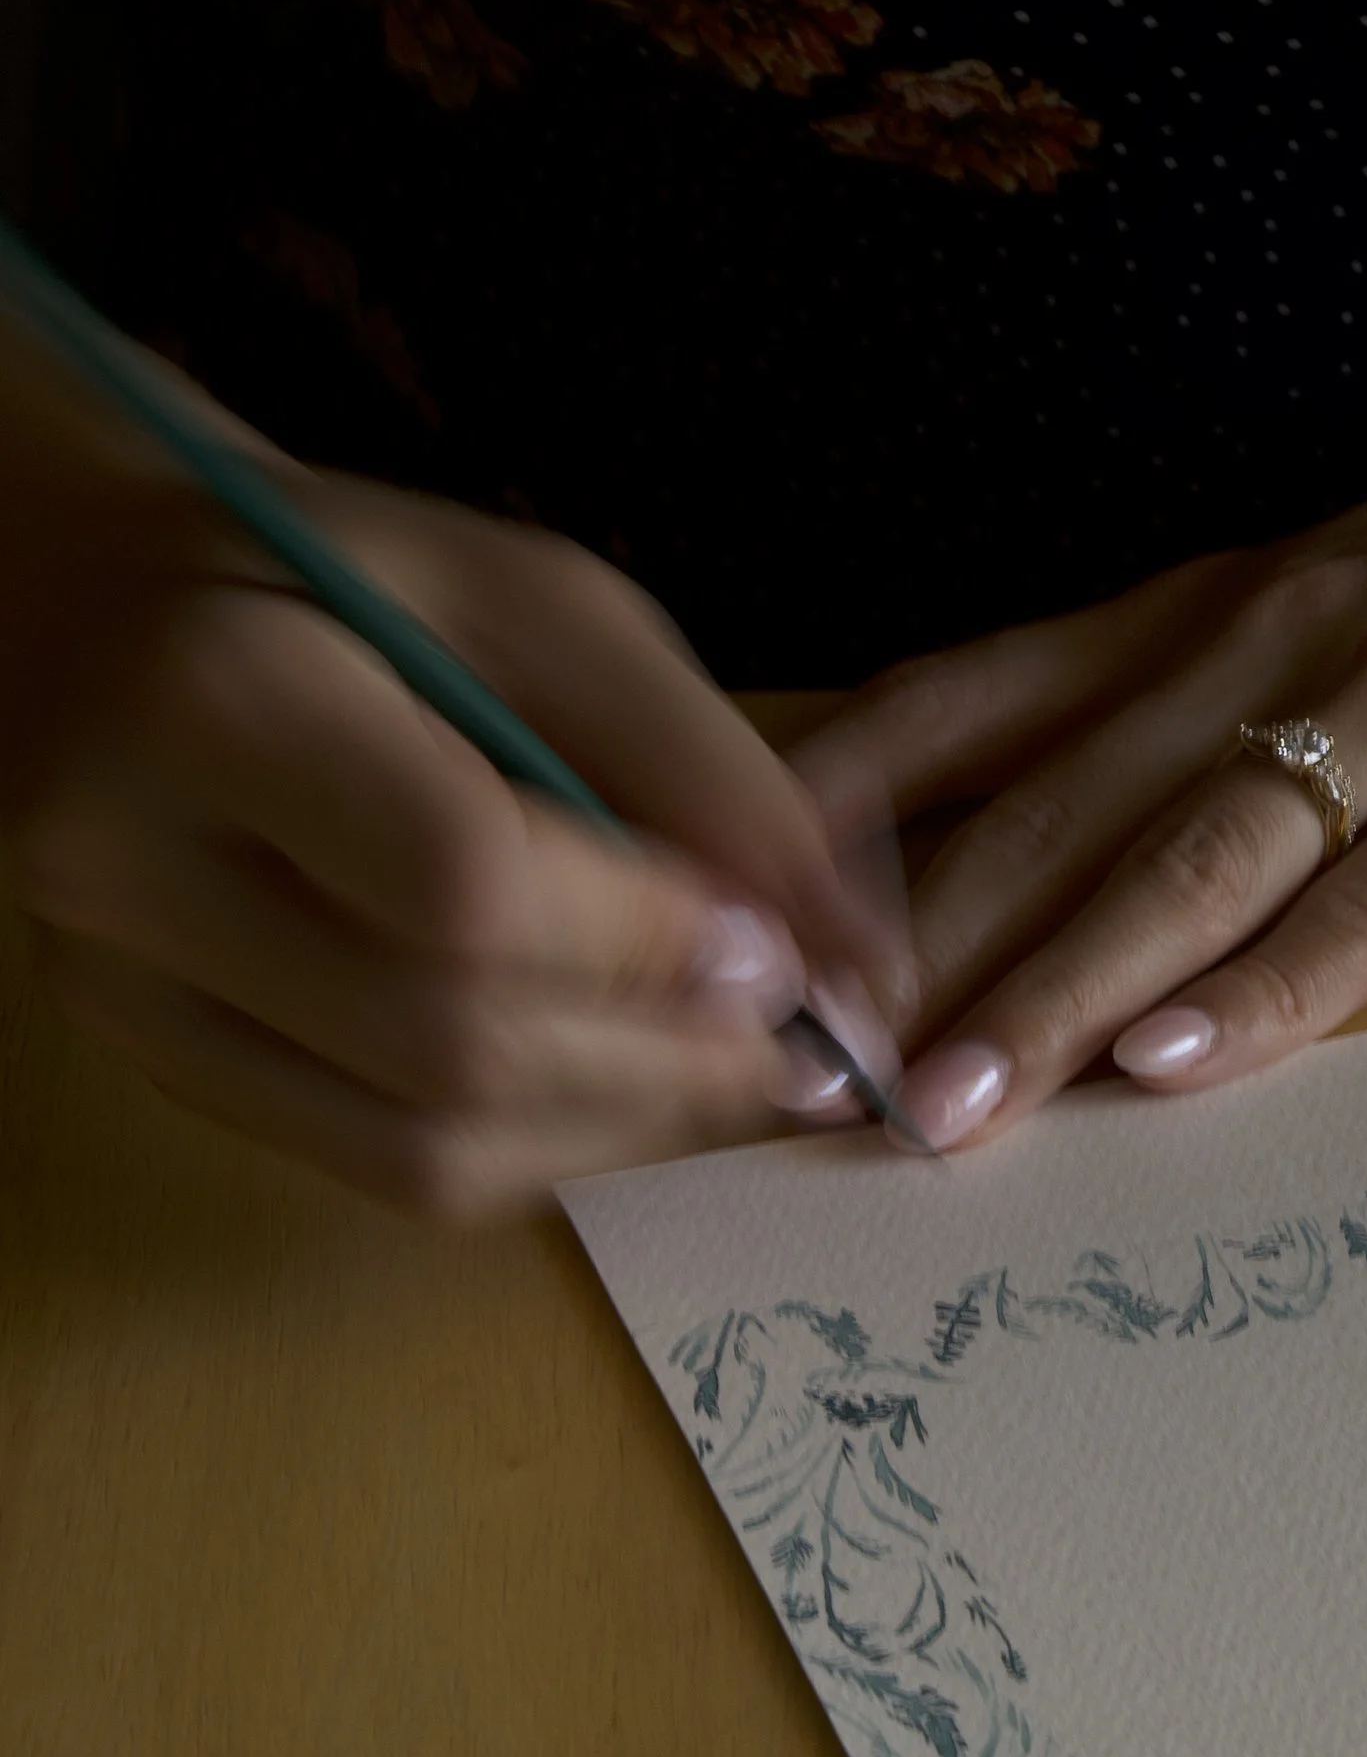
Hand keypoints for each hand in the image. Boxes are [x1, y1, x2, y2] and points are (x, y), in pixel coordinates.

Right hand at [3, 430, 900, 1215]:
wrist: (112, 608)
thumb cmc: (347, 585)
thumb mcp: (534, 605)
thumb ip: (703, 768)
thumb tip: (863, 960)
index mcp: (217, 691)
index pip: (466, 885)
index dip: (652, 943)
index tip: (778, 952)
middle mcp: (127, 862)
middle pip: (449, 1044)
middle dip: (663, 1062)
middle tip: (790, 1044)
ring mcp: (121, 989)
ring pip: (420, 1147)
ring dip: (618, 1131)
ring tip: (723, 1072)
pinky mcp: (156, 1063)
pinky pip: (381, 1171)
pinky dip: (538, 1149)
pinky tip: (615, 1088)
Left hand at [790, 330, 1366, 1152]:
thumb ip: (1224, 694)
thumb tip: (1083, 820)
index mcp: (1222, 604)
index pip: (976, 698)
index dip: (838, 814)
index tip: (722, 919)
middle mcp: (1278, 640)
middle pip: (1048, 804)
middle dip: (900, 946)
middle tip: (775, 1065)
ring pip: (1186, 859)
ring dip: (1048, 988)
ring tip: (937, 1104)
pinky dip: (1275, 988)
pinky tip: (1179, 1063)